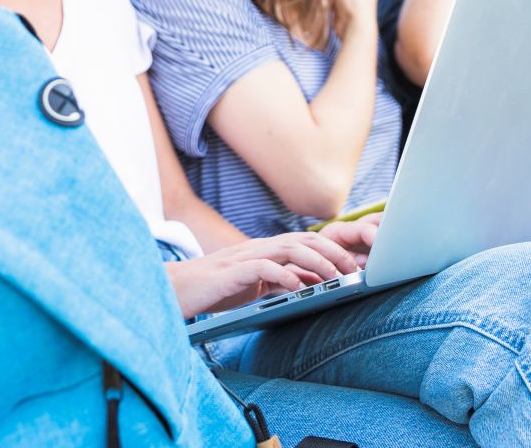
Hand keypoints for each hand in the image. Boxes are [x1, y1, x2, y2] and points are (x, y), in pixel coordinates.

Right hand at [166, 229, 367, 316]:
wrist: (173, 291)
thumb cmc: (214, 290)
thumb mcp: (255, 286)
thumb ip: (281, 280)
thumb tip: (312, 282)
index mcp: (266, 250)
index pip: (307, 241)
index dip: (334, 250)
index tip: (357, 265)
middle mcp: (259, 248)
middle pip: (305, 240)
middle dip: (334, 253)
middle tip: (356, 270)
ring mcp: (245, 258)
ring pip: (289, 249)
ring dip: (317, 262)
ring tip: (336, 277)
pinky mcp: (231, 273)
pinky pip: (264, 269)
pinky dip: (284, 276)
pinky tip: (298, 287)